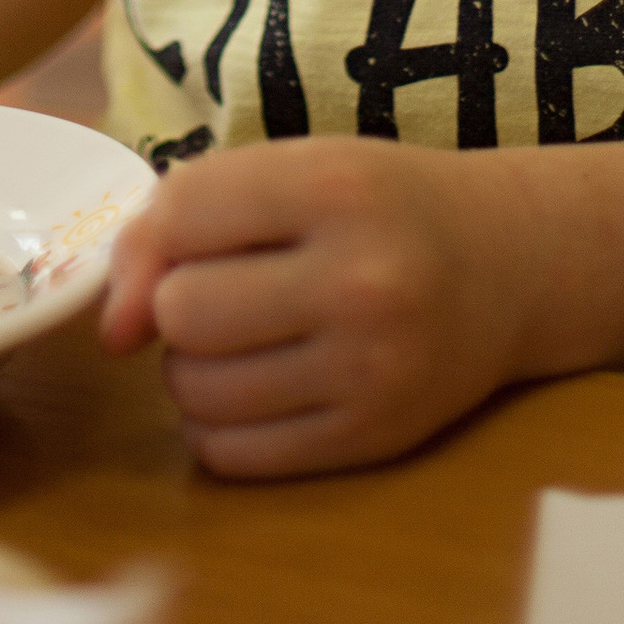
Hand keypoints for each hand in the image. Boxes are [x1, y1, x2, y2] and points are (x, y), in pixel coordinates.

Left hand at [97, 141, 529, 477]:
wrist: (511, 265)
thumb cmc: (383, 206)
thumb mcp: (298, 168)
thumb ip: (187, 215)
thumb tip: (112, 333)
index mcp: (335, 188)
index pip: (182, 215)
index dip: (159, 234)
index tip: (187, 244)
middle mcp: (359, 281)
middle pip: (183, 313)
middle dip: (180, 305)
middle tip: (226, 291)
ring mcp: (371, 370)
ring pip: (197, 391)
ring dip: (194, 369)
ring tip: (245, 338)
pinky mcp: (374, 440)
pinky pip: (232, 455)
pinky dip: (220, 424)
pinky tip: (261, 386)